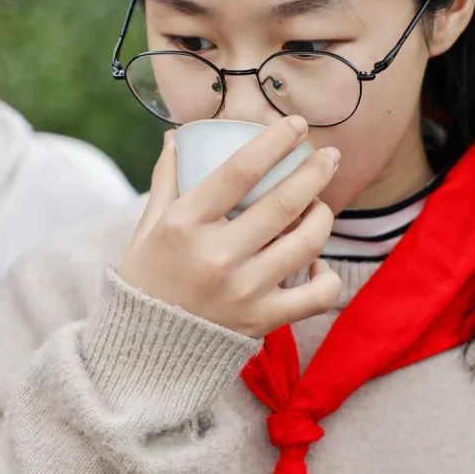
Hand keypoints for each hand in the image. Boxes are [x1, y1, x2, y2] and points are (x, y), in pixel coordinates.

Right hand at [119, 116, 341, 337]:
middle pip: (285, 203)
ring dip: (323, 215)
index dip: (274, 142)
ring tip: (321, 204)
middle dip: (316, 171)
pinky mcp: (262, 321)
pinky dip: (327, 275)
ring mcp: (243, 291)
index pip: (239, 171)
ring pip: (307, 242)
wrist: (145, 349)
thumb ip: (167, 179)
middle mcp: (216, 256)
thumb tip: (177, 136)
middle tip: (329, 155)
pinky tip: (317, 261)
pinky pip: (317, 295)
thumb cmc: (149, 276)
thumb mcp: (148, 225)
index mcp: (184, 224)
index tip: (296, 124)